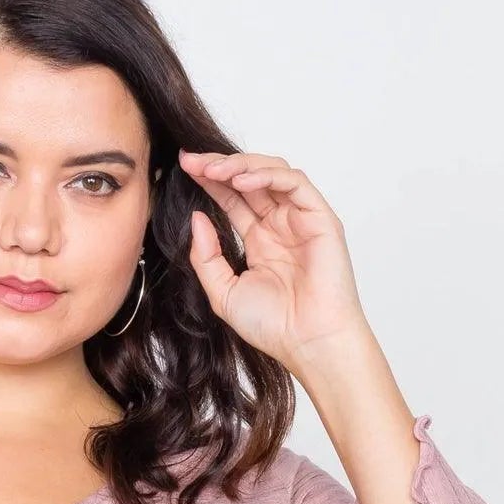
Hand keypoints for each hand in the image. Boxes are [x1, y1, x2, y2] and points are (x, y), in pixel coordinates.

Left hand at [179, 148, 369, 375]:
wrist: (306, 342)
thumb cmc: (273, 326)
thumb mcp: (223, 292)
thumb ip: (206, 257)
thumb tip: (197, 218)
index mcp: (259, 240)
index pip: (232, 198)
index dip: (209, 181)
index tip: (184, 168)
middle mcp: (280, 225)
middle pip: (249, 179)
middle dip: (219, 165)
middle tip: (192, 160)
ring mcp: (300, 219)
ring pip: (272, 173)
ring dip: (241, 165)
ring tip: (213, 169)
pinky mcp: (320, 218)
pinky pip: (295, 183)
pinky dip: (268, 175)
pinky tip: (242, 181)